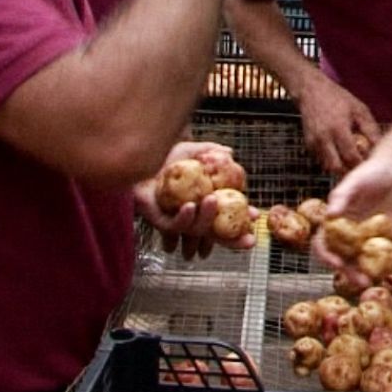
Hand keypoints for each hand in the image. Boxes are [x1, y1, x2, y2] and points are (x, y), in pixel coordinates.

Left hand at [134, 141, 256, 259]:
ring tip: (212, 200)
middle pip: (217, 235)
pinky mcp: (160, 222)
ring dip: (207, 218)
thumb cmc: (161, 158)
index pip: (227, 216)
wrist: (136, 161)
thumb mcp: (189, 150)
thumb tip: (229, 153)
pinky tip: (190, 206)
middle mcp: (193, 216)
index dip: (242, 219)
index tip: (255, 217)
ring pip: (197, 229)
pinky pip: (175, 226)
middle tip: (249, 241)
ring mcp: (178, 220)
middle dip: (234, 241)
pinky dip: (184, 218)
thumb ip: (209, 150)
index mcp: (204, 202)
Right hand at [296, 76, 381, 174]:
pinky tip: (340, 152)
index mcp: (338, 128)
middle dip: (349, 171)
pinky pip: (321, 160)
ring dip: (340, 167)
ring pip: (328, 167)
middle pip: (337, 167)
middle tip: (360, 167)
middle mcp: (323, 138)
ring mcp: (313, 142)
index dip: (361, 164)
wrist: (311, 91)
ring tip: (351, 159)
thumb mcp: (359, 110)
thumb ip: (370, 129)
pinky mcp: (308, 144)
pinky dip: (332, 160)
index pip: (351, 157)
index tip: (369, 164)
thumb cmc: (338, 98)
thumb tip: (379, 147)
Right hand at [311, 155, 391, 281]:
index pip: (324, 244)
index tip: (338, 264)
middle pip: (347, 260)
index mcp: (337, 222)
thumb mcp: (355, 181)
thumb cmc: (371, 171)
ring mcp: (370, 238)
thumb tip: (329, 216)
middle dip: (354, 273)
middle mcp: (351, 234)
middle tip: (364, 281)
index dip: (327, 256)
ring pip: (372, 262)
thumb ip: (341, 196)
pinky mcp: (389, 238)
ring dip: (384, 268)